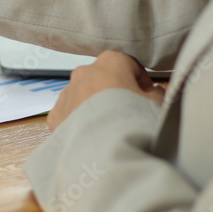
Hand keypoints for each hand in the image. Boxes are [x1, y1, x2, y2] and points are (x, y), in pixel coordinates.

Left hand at [47, 51, 165, 131]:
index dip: (139, 78)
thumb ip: (156, 92)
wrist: (105, 149)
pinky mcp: (55, 115)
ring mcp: (66, 93)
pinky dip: (78, 120)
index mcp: (109, 63)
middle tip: (126, 110)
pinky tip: (90, 135)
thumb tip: (153, 91)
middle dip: (113, 90)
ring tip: (107, 125)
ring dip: (93, 104)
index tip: (146, 92)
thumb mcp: (157, 103)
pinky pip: (69, 113)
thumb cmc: (134, 120)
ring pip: (82, 94)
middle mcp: (83, 73)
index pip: (127, 63)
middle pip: (101, 78)